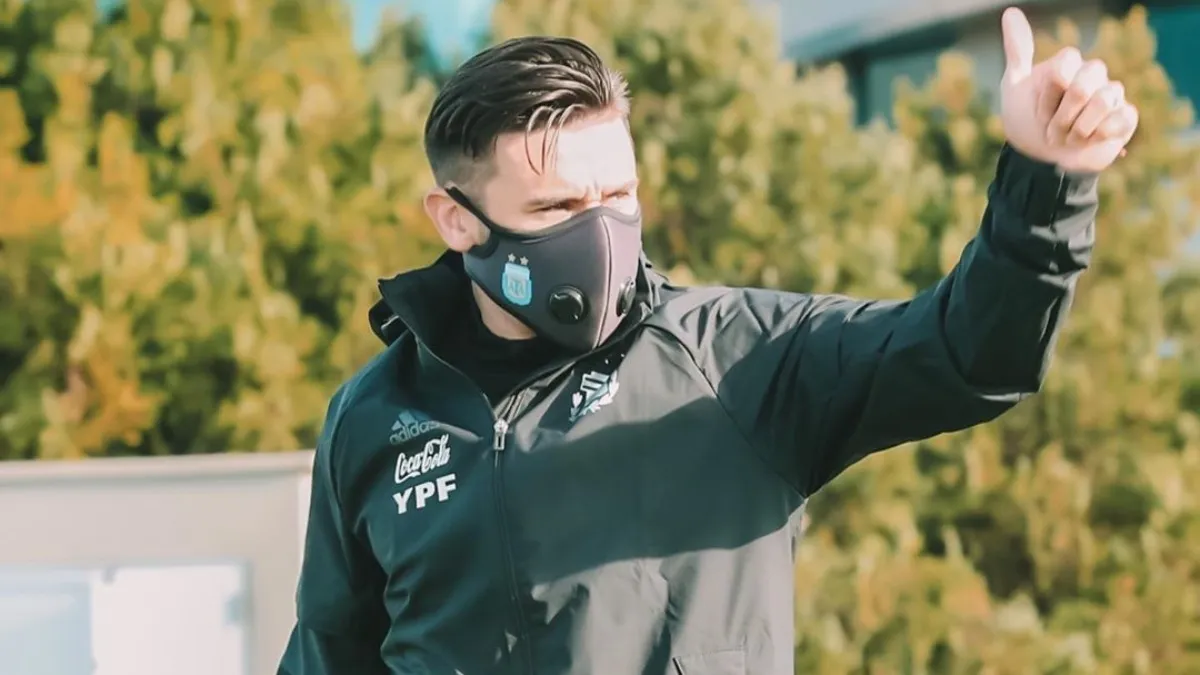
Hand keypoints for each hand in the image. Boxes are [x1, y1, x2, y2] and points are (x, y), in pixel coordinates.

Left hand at [999, 7, 1138, 172]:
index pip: (1065, 66)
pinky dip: (1099, 135)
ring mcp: (1112, 96)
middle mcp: (1094, 76)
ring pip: (1104, 101)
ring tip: (1067, 140)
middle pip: (1085, 84)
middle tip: (1051, 131)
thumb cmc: (1027, 123)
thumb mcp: (1014, 87)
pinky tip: (1089, 141)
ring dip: (1077, 129)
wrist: (1039, 162)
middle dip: (1062, 115)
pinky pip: (1122, 118)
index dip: (1049, 96)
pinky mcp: (1125, 119)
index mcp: (1070, 66)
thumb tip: (1010, 11)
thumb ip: (1017, 50)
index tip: (1038, 114)